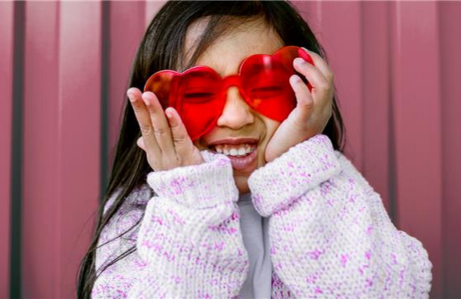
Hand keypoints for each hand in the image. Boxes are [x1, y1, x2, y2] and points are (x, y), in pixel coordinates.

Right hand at [127, 88, 204, 170]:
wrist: (200, 199)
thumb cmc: (185, 178)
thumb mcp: (166, 165)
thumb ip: (154, 150)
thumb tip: (140, 140)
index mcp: (154, 156)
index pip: (144, 129)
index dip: (139, 111)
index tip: (133, 93)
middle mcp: (160, 157)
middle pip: (149, 129)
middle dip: (141, 108)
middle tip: (134, 91)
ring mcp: (173, 158)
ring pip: (161, 132)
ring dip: (154, 112)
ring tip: (149, 95)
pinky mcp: (188, 158)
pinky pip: (180, 138)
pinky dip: (175, 124)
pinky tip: (170, 111)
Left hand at [264, 48, 333, 162]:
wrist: (282, 160)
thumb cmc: (285, 138)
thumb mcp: (295, 116)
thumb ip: (296, 101)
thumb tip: (286, 80)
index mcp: (323, 108)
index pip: (328, 80)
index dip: (319, 64)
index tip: (304, 53)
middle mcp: (323, 111)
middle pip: (329, 79)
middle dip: (316, 62)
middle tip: (299, 54)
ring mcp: (316, 117)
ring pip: (323, 87)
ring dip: (310, 70)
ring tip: (296, 61)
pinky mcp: (303, 123)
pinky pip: (307, 101)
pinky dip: (301, 87)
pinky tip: (292, 79)